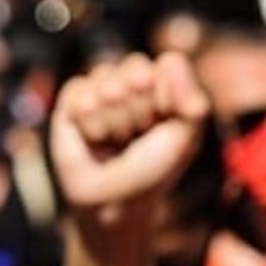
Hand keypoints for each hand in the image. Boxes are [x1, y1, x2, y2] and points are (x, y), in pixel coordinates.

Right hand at [49, 53, 208, 223]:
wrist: (113, 203)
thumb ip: (193, 102)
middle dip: (138, 109)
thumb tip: (171, 61)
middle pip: (135, 69)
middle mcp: (131, 84)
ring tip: (114, 140)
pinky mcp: (71, 103)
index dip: (165, 97)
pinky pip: (79, 92)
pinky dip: (88, 121)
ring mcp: (101, 91)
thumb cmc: (152, 171)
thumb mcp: (185, 139)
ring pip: (106, 80)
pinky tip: (92, 138)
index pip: (167, 65)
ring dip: (113, 119)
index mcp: (163, 87)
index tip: (163, 124)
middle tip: (136, 135)